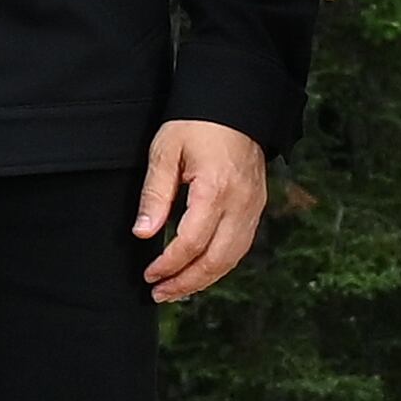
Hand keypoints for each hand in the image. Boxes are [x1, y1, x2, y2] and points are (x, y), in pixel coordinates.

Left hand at [135, 117, 271, 302]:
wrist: (236, 107)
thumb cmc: (196, 124)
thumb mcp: (165, 153)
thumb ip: (155, 195)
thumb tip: (143, 233)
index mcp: (216, 191)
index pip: (191, 242)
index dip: (168, 264)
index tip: (149, 275)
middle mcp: (242, 205)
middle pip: (217, 259)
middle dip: (187, 281)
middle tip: (160, 293)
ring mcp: (254, 207)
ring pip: (233, 257)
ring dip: (205, 278)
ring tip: (177, 289)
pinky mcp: (257, 206)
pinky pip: (241, 245)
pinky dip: (220, 263)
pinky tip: (200, 270)